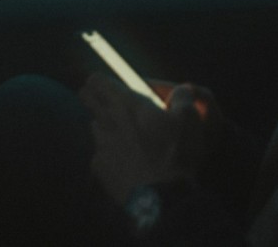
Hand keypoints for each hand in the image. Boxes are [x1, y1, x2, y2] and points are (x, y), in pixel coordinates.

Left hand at [79, 72, 214, 204]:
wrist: (161, 197)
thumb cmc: (175, 153)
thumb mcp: (190, 119)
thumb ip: (183, 97)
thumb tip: (181, 90)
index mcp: (127, 104)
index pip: (98, 81)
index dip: (102, 80)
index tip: (109, 85)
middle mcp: (108, 121)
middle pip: (87, 99)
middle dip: (95, 97)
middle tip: (112, 104)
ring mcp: (100, 145)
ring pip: (95, 126)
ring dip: (106, 127)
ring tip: (125, 136)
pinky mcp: (98, 167)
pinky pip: (100, 154)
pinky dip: (110, 155)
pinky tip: (126, 162)